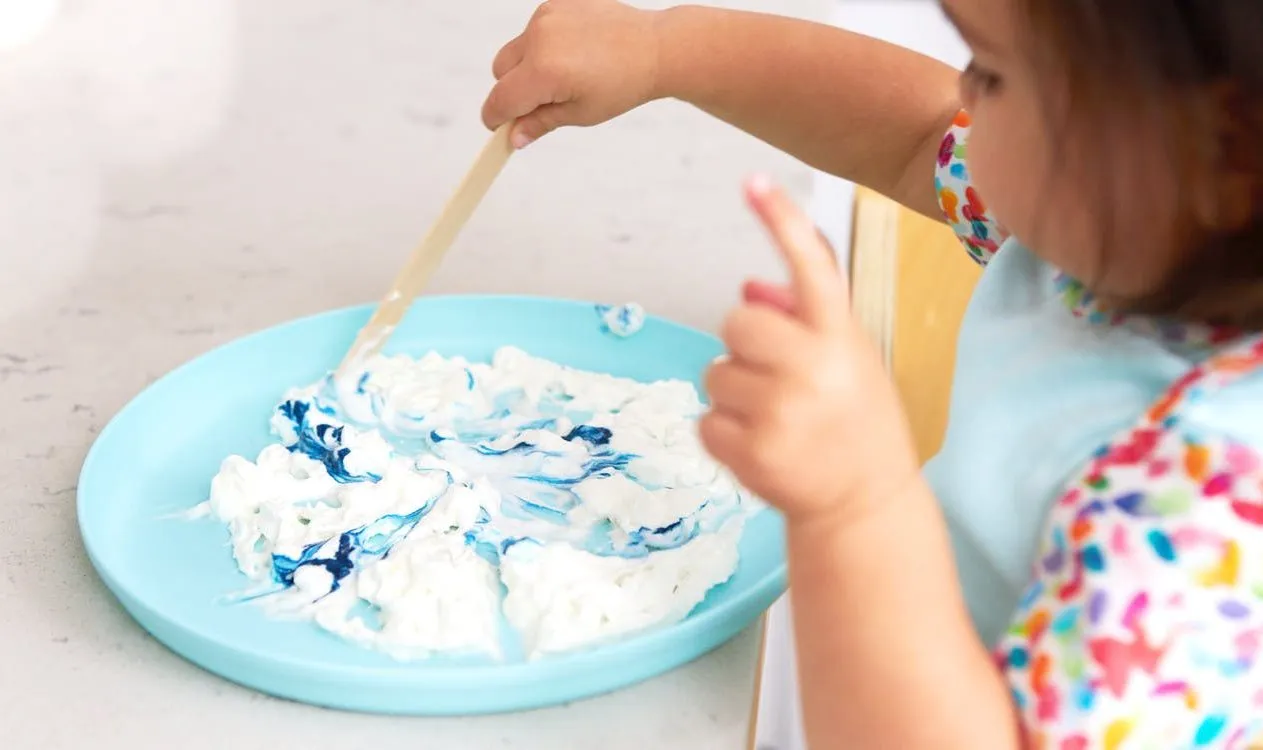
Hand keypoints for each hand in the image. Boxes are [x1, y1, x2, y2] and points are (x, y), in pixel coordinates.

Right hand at [482, 0, 661, 147]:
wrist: (655, 48)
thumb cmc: (623, 83)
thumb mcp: (580, 113)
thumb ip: (539, 123)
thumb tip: (514, 138)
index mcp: (544, 71)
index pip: (499, 100)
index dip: (497, 119)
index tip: (501, 128)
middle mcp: (539, 38)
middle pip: (499, 72)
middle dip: (513, 91)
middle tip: (544, 103)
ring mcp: (546, 16)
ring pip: (514, 50)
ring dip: (527, 67)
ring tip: (566, 74)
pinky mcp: (554, 3)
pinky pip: (532, 31)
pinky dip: (543, 45)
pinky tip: (573, 53)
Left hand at [700, 177, 920, 525]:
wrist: (866, 503)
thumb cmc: (855, 419)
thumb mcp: (849, 359)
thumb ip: (805, 319)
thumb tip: (746, 289)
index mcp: (843, 338)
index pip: (812, 268)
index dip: (782, 223)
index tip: (752, 182)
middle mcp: (816, 369)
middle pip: (735, 323)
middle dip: (743, 344)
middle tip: (772, 374)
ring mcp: (782, 413)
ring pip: (714, 374)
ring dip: (733, 393)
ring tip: (775, 419)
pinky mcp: (753, 452)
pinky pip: (705, 420)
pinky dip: (723, 432)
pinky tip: (761, 446)